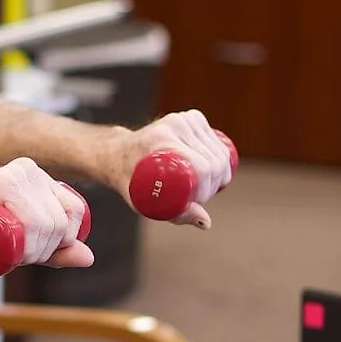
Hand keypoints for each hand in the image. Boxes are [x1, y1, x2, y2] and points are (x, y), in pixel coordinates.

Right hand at [0, 157, 92, 268]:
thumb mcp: (25, 245)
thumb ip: (57, 250)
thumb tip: (88, 258)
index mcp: (41, 178)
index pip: (74, 210)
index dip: (65, 239)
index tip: (40, 251)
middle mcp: (31, 170)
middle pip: (61, 220)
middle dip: (46, 250)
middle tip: (22, 257)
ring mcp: (15, 173)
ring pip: (48, 223)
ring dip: (36, 250)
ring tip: (15, 254)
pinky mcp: (0, 181)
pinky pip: (31, 220)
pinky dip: (28, 243)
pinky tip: (13, 247)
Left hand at [106, 110, 233, 227]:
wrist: (119, 152)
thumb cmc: (129, 180)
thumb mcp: (144, 202)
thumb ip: (177, 214)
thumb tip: (206, 222)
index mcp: (160, 139)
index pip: (203, 167)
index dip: (205, 190)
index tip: (195, 202)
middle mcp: (175, 124)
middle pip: (215, 161)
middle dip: (212, 186)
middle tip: (196, 198)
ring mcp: (185, 119)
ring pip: (221, 153)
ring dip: (218, 176)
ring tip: (199, 187)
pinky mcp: (193, 118)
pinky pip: (219, 145)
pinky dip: (220, 163)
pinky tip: (208, 172)